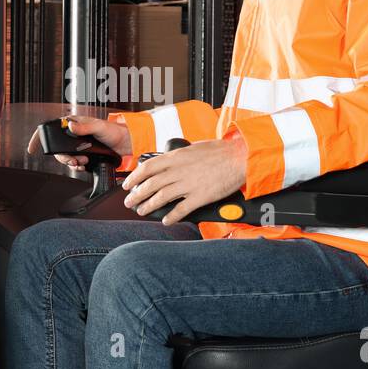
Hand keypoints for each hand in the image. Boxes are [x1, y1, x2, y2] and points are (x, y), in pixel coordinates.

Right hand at [27, 114, 131, 170]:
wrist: (125, 143)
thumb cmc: (113, 131)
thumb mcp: (99, 127)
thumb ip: (85, 127)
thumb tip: (71, 126)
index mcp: (73, 123)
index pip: (50, 129)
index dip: (39, 138)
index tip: (31, 148)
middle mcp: (73, 134)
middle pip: (57, 148)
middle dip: (64, 157)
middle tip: (74, 160)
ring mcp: (77, 145)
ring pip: (65, 157)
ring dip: (71, 162)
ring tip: (82, 162)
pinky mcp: (83, 153)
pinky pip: (74, 162)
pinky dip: (77, 166)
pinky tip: (84, 165)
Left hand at [121, 136, 247, 223]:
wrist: (240, 157)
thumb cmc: (220, 151)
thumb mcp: (193, 148)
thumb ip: (178, 157)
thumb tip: (168, 162)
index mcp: (176, 157)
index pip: (147, 168)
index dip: (134, 177)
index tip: (127, 184)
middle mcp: (179, 171)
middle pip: (150, 185)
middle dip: (136, 195)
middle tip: (129, 202)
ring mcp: (189, 185)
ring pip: (161, 197)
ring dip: (149, 206)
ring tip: (142, 211)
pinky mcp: (201, 197)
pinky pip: (181, 209)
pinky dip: (172, 216)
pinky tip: (166, 220)